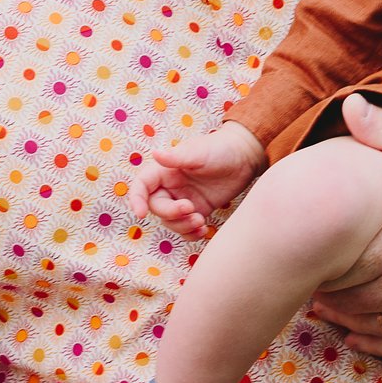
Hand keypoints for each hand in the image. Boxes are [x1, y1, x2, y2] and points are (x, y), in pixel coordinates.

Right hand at [137, 124, 267, 236]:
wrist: (245, 156)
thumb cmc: (220, 148)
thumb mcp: (199, 152)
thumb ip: (177, 157)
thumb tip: (155, 153)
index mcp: (165, 170)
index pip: (141, 186)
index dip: (136, 199)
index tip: (141, 213)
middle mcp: (171, 187)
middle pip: (157, 208)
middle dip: (171, 214)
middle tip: (192, 210)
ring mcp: (183, 200)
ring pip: (171, 221)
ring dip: (183, 226)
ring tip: (200, 221)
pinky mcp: (198, 210)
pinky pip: (187, 228)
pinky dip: (191, 234)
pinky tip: (204, 230)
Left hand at [308, 96, 381, 359]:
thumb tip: (349, 105)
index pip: (338, 262)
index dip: (319, 255)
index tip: (313, 243)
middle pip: (347, 299)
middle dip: (325, 287)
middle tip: (311, 272)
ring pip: (368, 329)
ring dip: (343, 317)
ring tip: (327, 300)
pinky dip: (374, 343)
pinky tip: (360, 331)